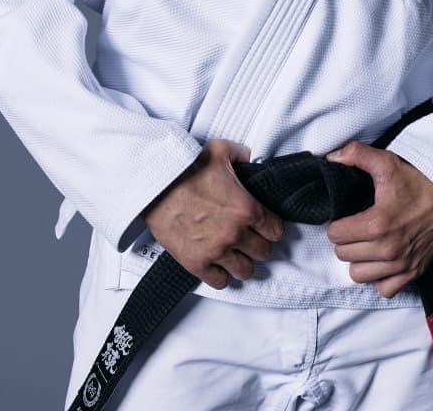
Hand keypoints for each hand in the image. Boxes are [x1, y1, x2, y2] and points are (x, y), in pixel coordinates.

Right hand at [141, 139, 284, 289]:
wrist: (156, 184)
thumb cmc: (185, 168)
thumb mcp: (220, 150)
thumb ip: (242, 155)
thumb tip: (248, 158)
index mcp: (246, 208)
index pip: (276, 231)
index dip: (271, 227)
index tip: (265, 226)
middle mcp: (235, 233)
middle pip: (263, 252)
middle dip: (259, 244)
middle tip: (250, 238)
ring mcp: (216, 250)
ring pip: (245, 270)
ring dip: (243, 262)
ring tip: (236, 254)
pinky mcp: (196, 262)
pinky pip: (220, 281)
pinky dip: (221, 275)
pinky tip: (218, 264)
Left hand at [325, 142, 432, 298]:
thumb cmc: (419, 181)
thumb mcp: (386, 162)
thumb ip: (355, 154)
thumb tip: (331, 156)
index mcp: (378, 223)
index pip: (335, 235)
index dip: (336, 224)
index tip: (345, 218)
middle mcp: (388, 249)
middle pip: (344, 255)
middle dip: (345, 240)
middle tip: (355, 228)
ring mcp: (402, 264)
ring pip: (359, 275)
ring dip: (358, 260)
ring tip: (365, 244)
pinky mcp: (414, 273)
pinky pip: (384, 289)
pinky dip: (379, 278)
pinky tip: (379, 261)